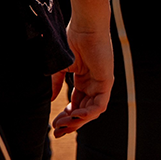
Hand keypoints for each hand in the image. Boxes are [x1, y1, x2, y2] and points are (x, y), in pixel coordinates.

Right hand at [51, 18, 114, 136]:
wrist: (84, 27)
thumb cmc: (73, 41)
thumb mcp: (62, 68)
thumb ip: (57, 84)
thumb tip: (53, 99)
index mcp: (84, 81)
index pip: (76, 105)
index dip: (65, 117)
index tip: (53, 126)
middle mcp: (94, 85)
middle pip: (83, 112)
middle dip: (70, 124)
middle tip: (57, 132)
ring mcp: (101, 85)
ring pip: (92, 112)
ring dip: (77, 121)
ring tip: (63, 125)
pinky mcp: (107, 82)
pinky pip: (100, 105)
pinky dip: (88, 113)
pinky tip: (75, 116)